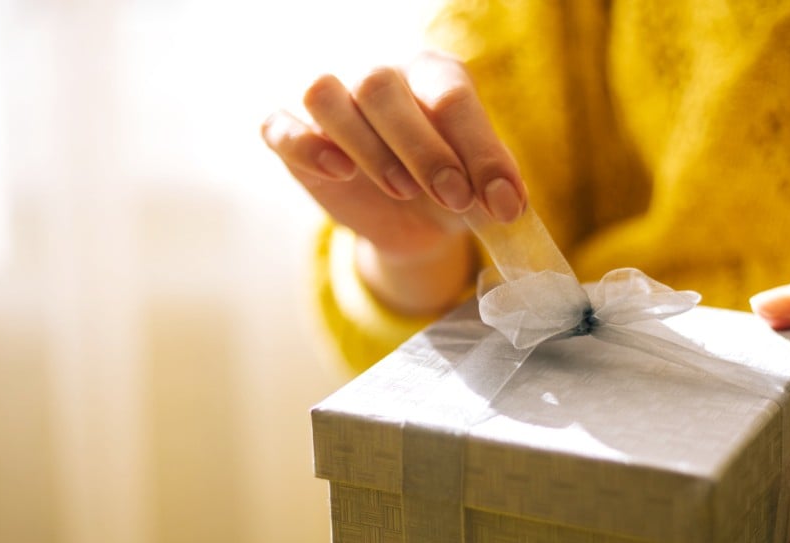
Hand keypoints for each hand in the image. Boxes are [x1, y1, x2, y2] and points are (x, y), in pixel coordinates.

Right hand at [262, 51, 525, 313]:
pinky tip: (338, 172)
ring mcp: (331, 102)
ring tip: (402, 189)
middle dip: (422, 148)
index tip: (502, 202)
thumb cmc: (448, 187)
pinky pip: (280, 125)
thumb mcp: (479, 188)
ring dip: (365, 145)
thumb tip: (509, 203)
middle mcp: (378, 75)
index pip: (450, 96)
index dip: (478, 150)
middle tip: (452, 196)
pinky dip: (304, 145)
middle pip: (380, 85)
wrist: (410, 221)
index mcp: (431, 74)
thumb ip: (493, 184)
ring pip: (325, 94)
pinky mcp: (291, 135)